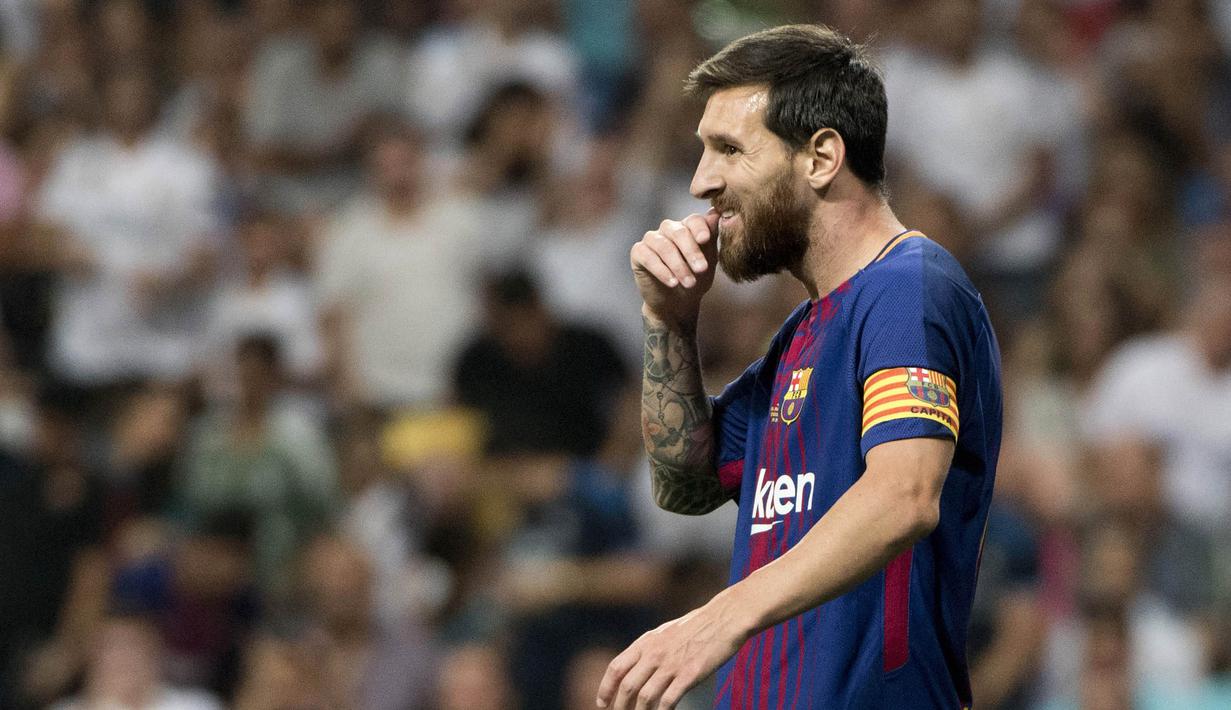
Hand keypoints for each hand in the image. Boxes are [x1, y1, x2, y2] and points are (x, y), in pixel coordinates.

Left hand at [596, 599, 746, 709]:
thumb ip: (650, 648)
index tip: (602, 703)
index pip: (616, 668)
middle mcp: (654, 653)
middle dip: (619, 707)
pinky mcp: (689, 675)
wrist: (725, 618)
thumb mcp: (666, 632)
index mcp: (646, 642)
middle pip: (627, 686)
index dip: (605, 688)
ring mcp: (671, 664)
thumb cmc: (698, 625)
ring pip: (644, 697)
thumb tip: (638, 667)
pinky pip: (668, 701)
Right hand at [631, 210, 719, 327]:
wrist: (677, 304)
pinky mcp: (638, 253)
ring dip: (678, 265)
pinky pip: (647, 256)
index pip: (694, 220)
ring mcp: (652, 239)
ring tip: (689, 283)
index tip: (705, 239)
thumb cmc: (695, 278)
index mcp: (688, 227)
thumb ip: (712, 238)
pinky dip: (661, 270)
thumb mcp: (709, 260)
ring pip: (663, 245)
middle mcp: (669, 229)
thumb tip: (718, 213)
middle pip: (679, 232)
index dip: (700, 228)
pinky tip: (672, 283)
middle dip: (691, 251)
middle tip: (702, 269)